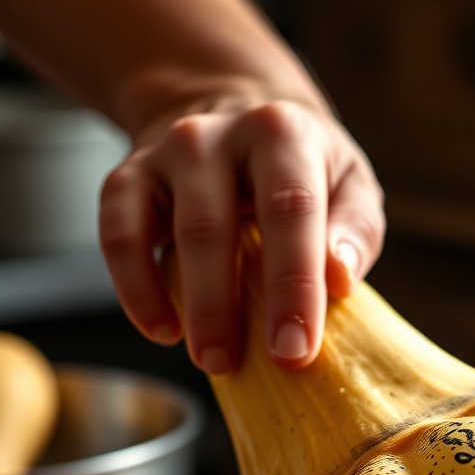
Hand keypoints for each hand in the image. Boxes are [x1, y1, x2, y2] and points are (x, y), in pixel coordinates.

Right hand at [98, 98, 384, 372]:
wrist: (235, 108)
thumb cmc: (303, 171)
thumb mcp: (349, 184)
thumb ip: (356, 229)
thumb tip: (340, 278)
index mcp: (283, 134)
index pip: (290, 210)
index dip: (293, 285)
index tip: (295, 349)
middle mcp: (218, 135)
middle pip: (216, 226)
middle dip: (225, 305)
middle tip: (238, 365)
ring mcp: (167, 154)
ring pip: (170, 233)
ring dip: (190, 306)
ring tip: (210, 359)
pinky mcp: (128, 177)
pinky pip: (118, 236)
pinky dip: (135, 290)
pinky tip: (162, 330)